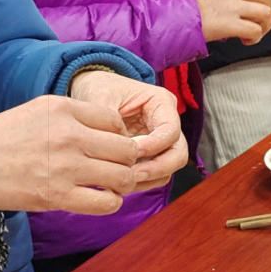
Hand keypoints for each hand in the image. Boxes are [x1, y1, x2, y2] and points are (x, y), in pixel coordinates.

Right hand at [0, 93, 146, 214]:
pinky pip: (106, 203)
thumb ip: (75, 116)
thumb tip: (111, 132)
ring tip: (112, 185)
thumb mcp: (39, 110)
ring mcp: (65, 167)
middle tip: (118, 168)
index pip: (116, 122)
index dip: (120, 136)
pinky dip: (110, 203)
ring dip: (123, 183)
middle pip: (127, 149)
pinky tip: (101, 199)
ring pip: (122, 176)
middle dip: (128, 161)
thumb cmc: (1, 137)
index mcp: (64, 109)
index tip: (111, 147)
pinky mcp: (57, 197)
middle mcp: (69, 135)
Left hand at [69, 69, 187, 187]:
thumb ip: (111, 123)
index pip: (170, 130)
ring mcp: (160, 140)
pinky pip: (155, 174)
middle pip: (178, 153)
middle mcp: (166, 122)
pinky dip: (143, 182)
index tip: (131, 153)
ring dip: (150, 178)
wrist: (92, 89)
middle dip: (158, 168)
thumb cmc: (100, 88)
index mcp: (161, 102)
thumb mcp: (102, 99)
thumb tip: (120, 151)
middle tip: (132, 176)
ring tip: (124, 182)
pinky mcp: (150, 154)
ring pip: (169, 167)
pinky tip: (122, 183)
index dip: (154, 145)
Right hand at [191, 0, 270, 44]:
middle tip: (266, 24)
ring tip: (253, 34)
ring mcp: (230, 5)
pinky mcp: (228, 23)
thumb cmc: (186, 8)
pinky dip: (255, 38)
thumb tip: (252, 4)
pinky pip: (254, 30)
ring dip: (264, 27)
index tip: (270, 7)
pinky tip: (245, 40)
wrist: (171, 18)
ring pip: (264, 13)